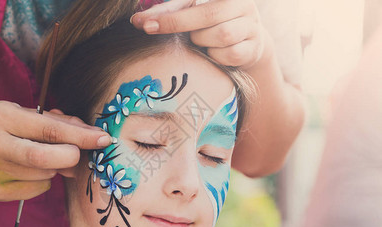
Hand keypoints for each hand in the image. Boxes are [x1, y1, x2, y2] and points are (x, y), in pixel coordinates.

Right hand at [0, 101, 111, 200]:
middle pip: (45, 158)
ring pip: (45, 175)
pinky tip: (29, 170)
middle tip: (77, 156)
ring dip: (56, 167)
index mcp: (3, 117)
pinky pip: (38, 189)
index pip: (50, 129)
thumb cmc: (0, 126)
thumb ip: (57, 122)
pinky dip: (44, 180)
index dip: (81, 136)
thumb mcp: (23, 113)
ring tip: (43, 157)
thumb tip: (90, 137)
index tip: (104, 139)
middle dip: (70, 158)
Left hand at [131, 0, 267, 68]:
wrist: (248, 44)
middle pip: (208, 15)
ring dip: (203, 42)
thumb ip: (169, 12)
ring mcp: (251, 27)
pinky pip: (230, 54)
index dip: (170, 14)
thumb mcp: (192, 12)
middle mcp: (243, 4)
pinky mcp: (253, 48)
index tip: (142, 23)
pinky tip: (213, 54)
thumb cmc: (212, 24)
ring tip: (200, 41)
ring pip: (221, 36)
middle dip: (179, 25)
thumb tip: (137, 20)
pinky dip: (216, 57)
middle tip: (157, 31)